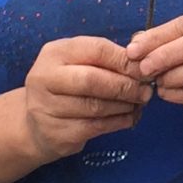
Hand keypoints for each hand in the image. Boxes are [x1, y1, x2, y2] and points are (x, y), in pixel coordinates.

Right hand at [17, 35, 147, 161]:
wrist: (36, 124)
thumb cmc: (67, 86)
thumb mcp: (80, 63)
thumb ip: (107, 59)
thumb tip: (144, 61)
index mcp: (55, 52)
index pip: (96, 50)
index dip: (124, 60)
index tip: (144, 69)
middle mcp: (45, 77)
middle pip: (92, 80)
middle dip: (125, 86)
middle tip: (145, 91)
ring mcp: (46, 107)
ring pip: (95, 106)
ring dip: (124, 105)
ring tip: (138, 103)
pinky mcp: (55, 133)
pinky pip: (95, 127)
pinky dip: (118, 122)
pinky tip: (129, 118)